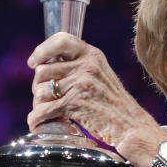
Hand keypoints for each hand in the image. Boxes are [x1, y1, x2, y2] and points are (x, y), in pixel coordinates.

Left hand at [27, 33, 166, 162]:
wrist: (131, 126)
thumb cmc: (115, 104)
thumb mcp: (101, 75)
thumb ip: (79, 67)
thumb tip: (45, 68)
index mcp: (93, 55)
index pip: (61, 40)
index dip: (42, 51)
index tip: (34, 63)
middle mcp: (87, 66)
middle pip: (43, 70)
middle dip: (40, 86)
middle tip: (48, 98)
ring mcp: (81, 84)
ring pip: (40, 90)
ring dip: (39, 104)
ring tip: (49, 111)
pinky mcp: (75, 103)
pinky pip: (43, 110)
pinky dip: (36, 119)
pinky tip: (38, 123)